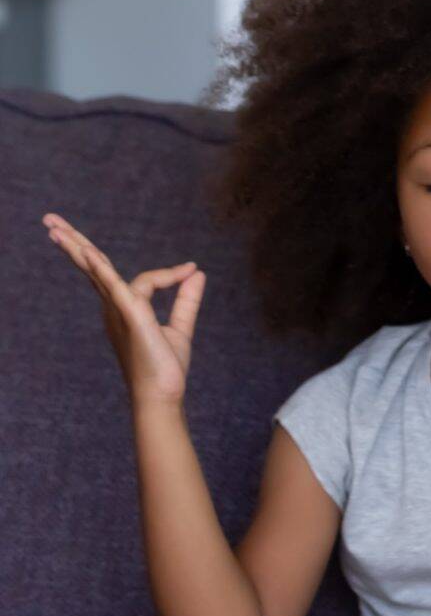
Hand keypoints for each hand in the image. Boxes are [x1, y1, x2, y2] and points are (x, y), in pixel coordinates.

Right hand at [41, 213, 205, 410]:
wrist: (163, 396)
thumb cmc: (165, 368)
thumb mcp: (180, 327)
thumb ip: (186, 299)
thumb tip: (196, 272)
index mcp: (124, 309)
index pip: (143, 278)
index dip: (170, 273)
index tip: (191, 270)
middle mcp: (114, 308)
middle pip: (92, 267)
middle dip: (73, 242)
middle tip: (50, 220)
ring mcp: (119, 310)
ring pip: (96, 271)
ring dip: (77, 246)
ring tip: (53, 226)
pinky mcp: (131, 316)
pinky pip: (115, 288)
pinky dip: (103, 270)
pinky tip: (90, 255)